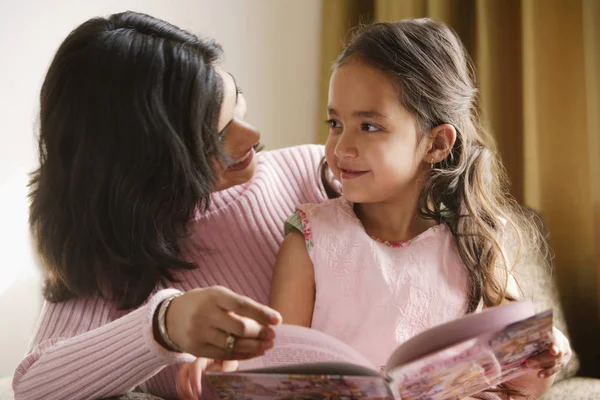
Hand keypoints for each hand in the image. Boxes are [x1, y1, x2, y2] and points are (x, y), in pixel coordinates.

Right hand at [165, 286, 281, 358]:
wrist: (171, 316)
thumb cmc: (204, 303)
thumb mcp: (219, 296)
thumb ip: (240, 305)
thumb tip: (268, 318)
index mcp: (214, 296)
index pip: (242, 305)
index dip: (262, 313)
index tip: (278, 320)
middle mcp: (206, 314)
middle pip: (239, 327)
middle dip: (260, 333)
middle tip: (272, 335)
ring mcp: (200, 332)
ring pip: (233, 344)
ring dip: (255, 347)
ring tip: (267, 345)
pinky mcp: (196, 349)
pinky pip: (224, 355)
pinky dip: (243, 355)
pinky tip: (254, 352)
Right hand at [176, 358, 238, 399]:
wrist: (225, 362)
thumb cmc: (227, 361)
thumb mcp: (231, 361)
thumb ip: (229, 363)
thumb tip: (224, 367)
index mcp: (204, 358)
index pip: (195, 367)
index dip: (194, 379)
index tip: (198, 392)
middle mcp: (195, 363)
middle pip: (183, 373)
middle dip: (185, 387)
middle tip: (194, 398)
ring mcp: (191, 369)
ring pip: (180, 378)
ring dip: (182, 391)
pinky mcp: (189, 376)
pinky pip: (181, 383)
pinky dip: (182, 392)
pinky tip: (187, 399)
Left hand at [526, 327, 571, 378]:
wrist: (547, 339)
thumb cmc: (538, 332)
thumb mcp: (536, 329)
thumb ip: (531, 331)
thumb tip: (518, 331)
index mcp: (557, 334)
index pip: (557, 340)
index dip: (556, 345)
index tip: (553, 351)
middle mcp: (563, 345)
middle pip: (555, 355)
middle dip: (541, 359)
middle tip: (527, 362)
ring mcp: (564, 356)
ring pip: (554, 363)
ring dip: (540, 365)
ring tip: (527, 366)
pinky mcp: (561, 364)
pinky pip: (554, 370)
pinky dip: (546, 373)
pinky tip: (539, 375)